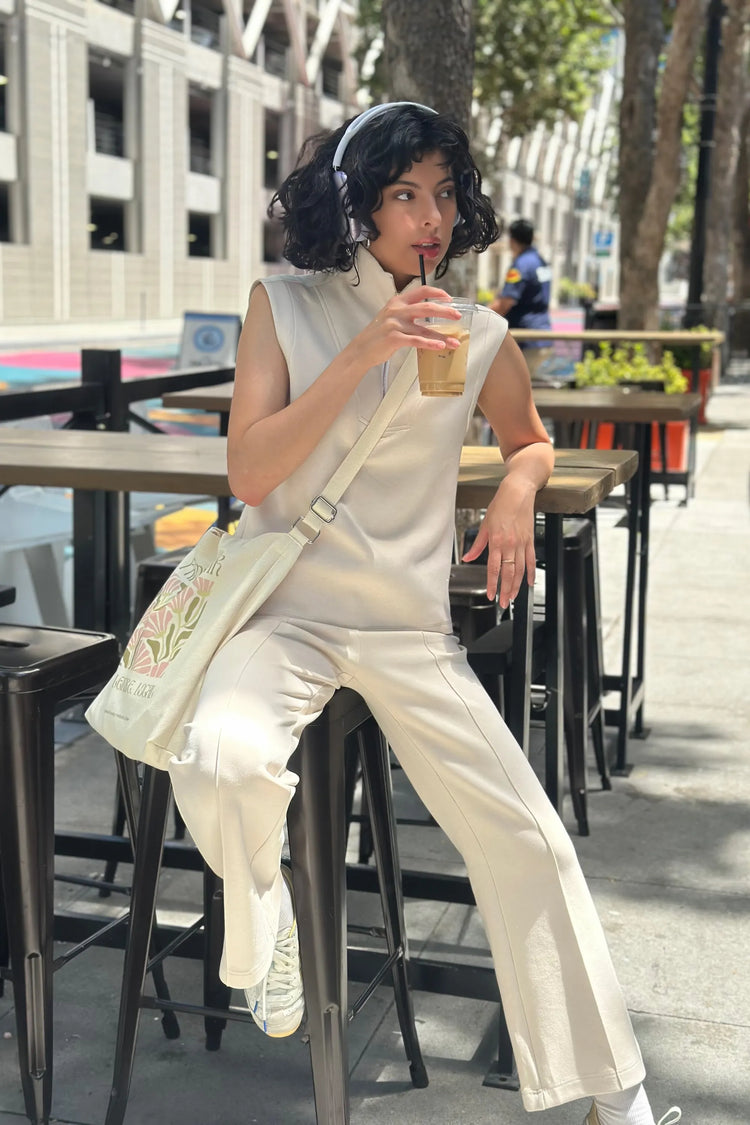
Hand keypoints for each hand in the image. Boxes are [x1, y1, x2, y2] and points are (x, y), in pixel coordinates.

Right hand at [349, 286, 462, 370]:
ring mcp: (395, 324)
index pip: (421, 291)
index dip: (437, 293)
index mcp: (398, 302)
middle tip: (457, 316)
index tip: (449, 298)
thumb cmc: (378, 335)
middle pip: (427, 307)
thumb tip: (430, 316)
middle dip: (446, 311)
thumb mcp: (391, 316)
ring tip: (454, 342)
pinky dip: (430, 344)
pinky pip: (417, 341)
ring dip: (442, 336)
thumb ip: (407, 313)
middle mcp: (397, 310)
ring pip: (425, 328)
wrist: (361, 349)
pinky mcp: (394, 338)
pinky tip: (439, 346)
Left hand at [461, 475, 536, 607]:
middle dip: (506, 590)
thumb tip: (468, 557)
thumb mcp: (484, 525)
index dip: (493, 584)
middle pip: (509, 573)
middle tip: (503, 603)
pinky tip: (529, 583)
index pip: (494, 568)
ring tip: (513, 597)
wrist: (518, 491)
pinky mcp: (530, 540)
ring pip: (520, 570)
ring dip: (517, 585)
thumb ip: (477, 545)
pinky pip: (531, 560)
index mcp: (497, 541)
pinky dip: (531, 573)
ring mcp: (522, 543)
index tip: (491, 595)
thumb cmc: (501, 505)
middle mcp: (510, 544)